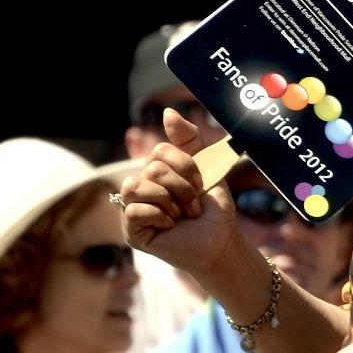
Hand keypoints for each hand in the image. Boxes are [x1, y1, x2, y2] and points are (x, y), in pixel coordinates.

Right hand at [121, 109, 241, 279]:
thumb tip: (168, 111)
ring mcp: (134, 209)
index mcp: (159, 171)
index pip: (160, 151)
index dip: (184, 165)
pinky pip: (133, 210)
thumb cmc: (214, 208)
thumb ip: (189, 139)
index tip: (201, 182)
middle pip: (152, 169)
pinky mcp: (131, 231)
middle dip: (182, 188)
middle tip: (193, 205)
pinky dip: (159, 216)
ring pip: (134, 186)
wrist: (221, 241)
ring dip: (168, 200)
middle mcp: (143, 187)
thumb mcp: (207, 168)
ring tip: (180, 214)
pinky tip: (170, 226)